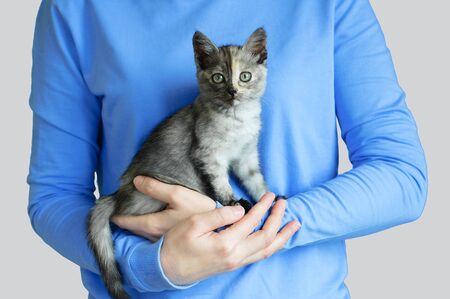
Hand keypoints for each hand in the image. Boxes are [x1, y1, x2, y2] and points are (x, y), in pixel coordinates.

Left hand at [111, 176, 215, 240]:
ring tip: (132, 215)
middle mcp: (155, 235)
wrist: (220, 228)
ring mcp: (163, 240)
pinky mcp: (172, 240)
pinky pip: (152, 235)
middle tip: (118, 211)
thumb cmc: (198, 211)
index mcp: (153, 225)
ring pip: (142, 233)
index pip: (128, 222)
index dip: (118, 215)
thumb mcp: (178, 194)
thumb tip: (136, 181)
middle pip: (133, 229)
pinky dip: (147, 228)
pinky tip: (151, 221)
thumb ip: (155, 187)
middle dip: (125, 221)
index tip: (110, 210)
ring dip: (136, 225)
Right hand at [160, 192, 300, 284]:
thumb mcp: (194, 224)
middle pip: (266, 237)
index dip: (263, 207)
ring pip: (266, 250)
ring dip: (282, 236)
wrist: (167, 270)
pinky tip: (276, 240)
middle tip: (283, 203)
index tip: (270, 194)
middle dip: (278, 219)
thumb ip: (219, 215)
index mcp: (226, 243)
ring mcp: (235, 262)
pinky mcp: (233, 265)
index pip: (252, 221)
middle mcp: (235, 256)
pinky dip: (272, 246)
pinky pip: (259, 256)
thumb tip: (241, 209)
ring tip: (294, 224)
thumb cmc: (177, 244)